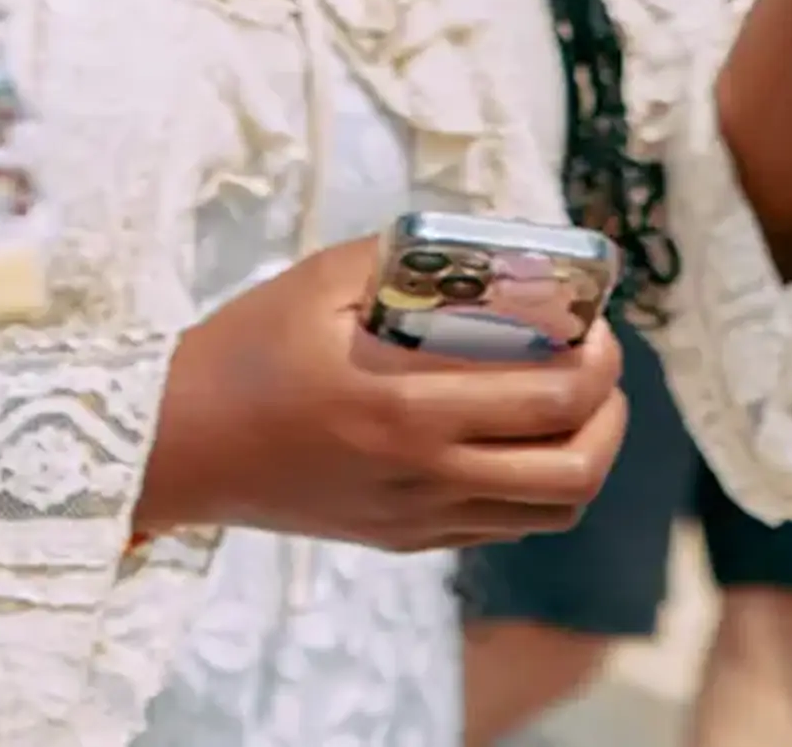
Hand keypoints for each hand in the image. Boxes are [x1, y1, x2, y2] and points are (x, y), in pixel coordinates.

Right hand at [135, 238, 625, 554]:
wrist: (180, 444)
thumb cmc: (242, 352)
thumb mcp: (314, 284)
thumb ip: (400, 262)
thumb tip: (479, 250)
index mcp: (403, 405)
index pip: (550, 394)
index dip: (597, 358)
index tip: (595, 323)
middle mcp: (424, 473)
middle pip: (574, 467)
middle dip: (611, 412)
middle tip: (599, 366)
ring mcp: (419, 517)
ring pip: (553, 510)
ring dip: (586, 457)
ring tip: (574, 410)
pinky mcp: (408, 540)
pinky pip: (505, 525)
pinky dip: (536, 486)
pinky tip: (515, 441)